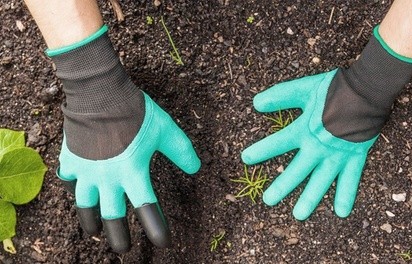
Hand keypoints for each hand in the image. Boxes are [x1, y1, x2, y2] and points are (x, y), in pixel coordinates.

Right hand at [57, 92, 200, 251]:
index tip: (163, 243)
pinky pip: (69, 180)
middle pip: (111, 217)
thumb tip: (196, 168)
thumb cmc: (135, 110)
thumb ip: (181, 151)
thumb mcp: (165, 130)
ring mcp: (86, 170)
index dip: (156, 227)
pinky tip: (76, 191)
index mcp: (133, 172)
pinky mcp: (71, 159)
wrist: (100, 92)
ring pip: (84, 206)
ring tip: (93, 232)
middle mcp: (108, 177)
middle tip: (123, 250)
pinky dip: (73, 188)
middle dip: (118, 237)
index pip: (147, 208)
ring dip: (90, 221)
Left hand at [241, 70, 376, 219]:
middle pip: (296, 171)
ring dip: (310, 199)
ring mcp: (336, 155)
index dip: (261, 151)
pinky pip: (350, 180)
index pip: (278, 143)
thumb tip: (255, 103)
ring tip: (298, 215)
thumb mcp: (303, 89)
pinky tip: (340, 212)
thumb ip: (280, 96)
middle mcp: (318, 147)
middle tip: (268, 200)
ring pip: (320, 181)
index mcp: (304, 130)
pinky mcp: (354, 157)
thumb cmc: (334, 88)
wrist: (366, 90)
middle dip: (281, 187)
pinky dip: (346, 195)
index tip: (246, 159)